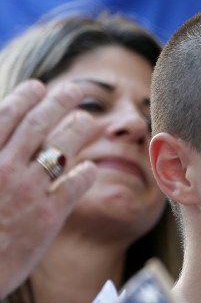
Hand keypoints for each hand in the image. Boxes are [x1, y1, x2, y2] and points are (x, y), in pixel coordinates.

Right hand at [0, 80, 95, 296]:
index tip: (38, 86)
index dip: (25, 98)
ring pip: (61, 148)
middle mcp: (4, 168)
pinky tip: (90, 168)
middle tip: (75, 89)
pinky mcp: (49, 215)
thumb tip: (2, 137)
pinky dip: (85, 173)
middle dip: (60, 101)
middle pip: (38, 124)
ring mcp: (29, 191)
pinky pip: (75, 184)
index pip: (6, 116)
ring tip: (88, 120)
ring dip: (78, 128)